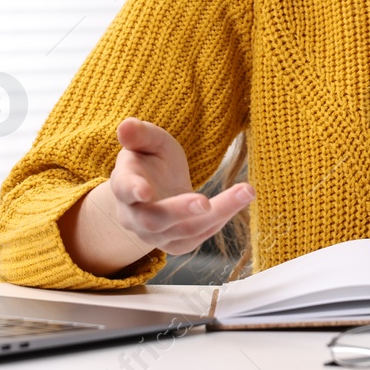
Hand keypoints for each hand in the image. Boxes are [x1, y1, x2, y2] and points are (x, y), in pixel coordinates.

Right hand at [106, 117, 254, 256]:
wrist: (154, 188)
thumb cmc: (151, 159)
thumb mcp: (148, 141)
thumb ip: (139, 134)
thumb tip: (126, 125)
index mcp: (123, 184)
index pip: (124, 189)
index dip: (133, 190)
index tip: (144, 190)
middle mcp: (134, 216)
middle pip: (154, 219)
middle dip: (181, 211)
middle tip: (205, 202)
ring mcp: (154, 235)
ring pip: (184, 231)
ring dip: (217, 213)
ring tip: (245, 192)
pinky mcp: (175, 244)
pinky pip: (198, 236)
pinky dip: (220, 219)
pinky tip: (238, 201)